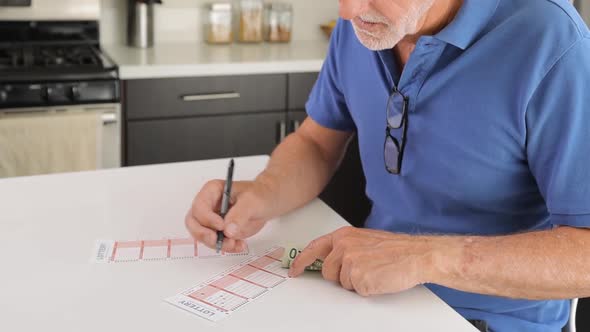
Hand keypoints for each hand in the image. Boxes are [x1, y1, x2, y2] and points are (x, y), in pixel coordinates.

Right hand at [185, 180, 274, 252]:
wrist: (267, 202)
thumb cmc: (259, 194)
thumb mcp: (252, 201)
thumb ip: (240, 214)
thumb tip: (228, 230)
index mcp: (212, 191)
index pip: (199, 206)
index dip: (207, 218)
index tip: (221, 226)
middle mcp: (208, 205)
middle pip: (193, 223)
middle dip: (204, 235)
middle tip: (218, 241)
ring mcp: (212, 219)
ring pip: (202, 236)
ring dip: (217, 243)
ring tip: (235, 243)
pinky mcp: (218, 231)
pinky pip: (215, 243)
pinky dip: (226, 247)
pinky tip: (239, 245)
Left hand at [289, 227, 438, 296]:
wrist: (417, 255)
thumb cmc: (396, 249)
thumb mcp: (365, 240)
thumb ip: (345, 247)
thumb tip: (330, 260)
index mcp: (344, 236)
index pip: (313, 248)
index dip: (301, 261)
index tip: (294, 270)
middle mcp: (344, 247)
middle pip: (327, 272)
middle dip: (340, 276)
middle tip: (363, 269)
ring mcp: (350, 262)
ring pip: (342, 283)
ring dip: (356, 282)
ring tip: (374, 271)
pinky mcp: (360, 278)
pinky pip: (356, 291)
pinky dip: (367, 289)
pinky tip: (379, 278)